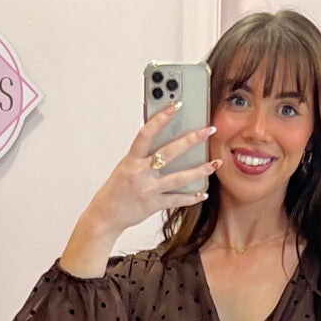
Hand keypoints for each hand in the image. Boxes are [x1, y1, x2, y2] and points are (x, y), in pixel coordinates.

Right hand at [86, 102, 220, 234]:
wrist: (106, 214)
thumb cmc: (116, 188)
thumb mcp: (125, 166)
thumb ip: (142, 155)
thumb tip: (162, 139)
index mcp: (131, 159)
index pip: (147, 133)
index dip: (161, 117)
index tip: (177, 105)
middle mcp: (140, 172)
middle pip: (169, 152)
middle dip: (191, 140)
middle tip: (209, 131)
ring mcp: (148, 189)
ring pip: (178, 178)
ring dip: (199, 170)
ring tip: (215, 164)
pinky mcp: (153, 205)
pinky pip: (176, 200)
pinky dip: (191, 197)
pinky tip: (203, 193)